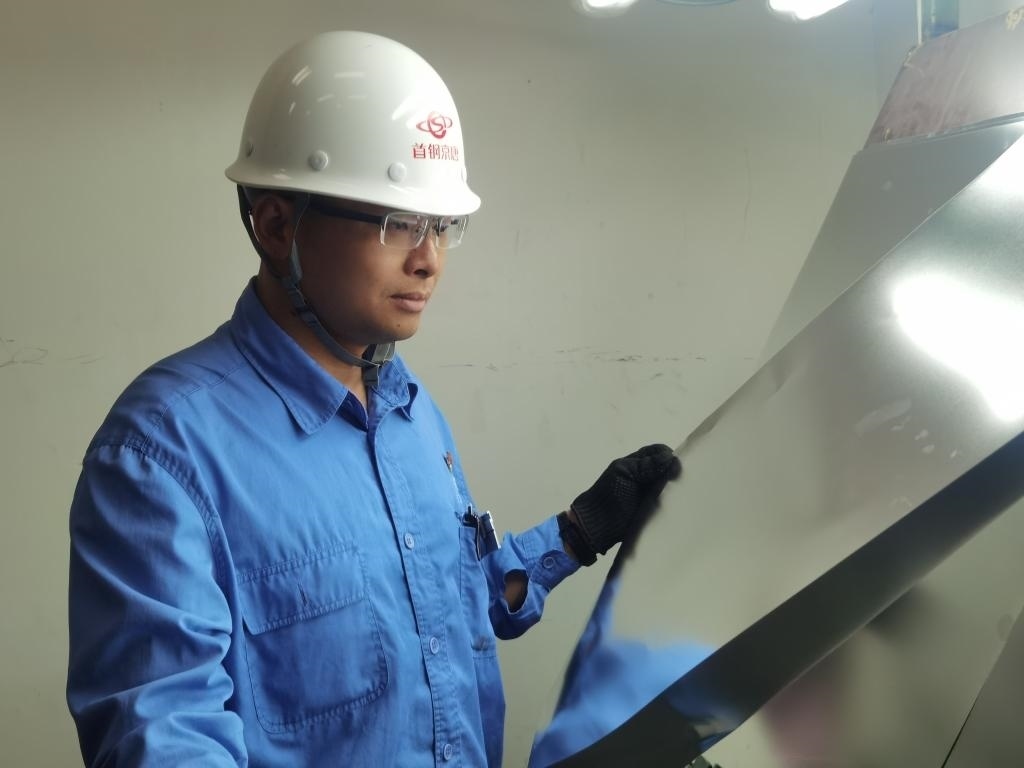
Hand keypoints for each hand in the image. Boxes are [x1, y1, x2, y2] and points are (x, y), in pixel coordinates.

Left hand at [566, 444, 680, 562]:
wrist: (599, 523)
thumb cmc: (608, 494)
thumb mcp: (625, 473)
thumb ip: (646, 465)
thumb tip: (670, 458)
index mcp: (638, 462)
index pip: (658, 452)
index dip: (668, 455)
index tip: (677, 463)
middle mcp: (648, 476)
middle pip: (668, 468)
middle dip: (676, 471)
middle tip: (684, 478)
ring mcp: (653, 493)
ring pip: (671, 485)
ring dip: (677, 487)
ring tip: (685, 490)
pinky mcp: (656, 510)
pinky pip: (670, 503)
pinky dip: (676, 502)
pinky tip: (682, 503)